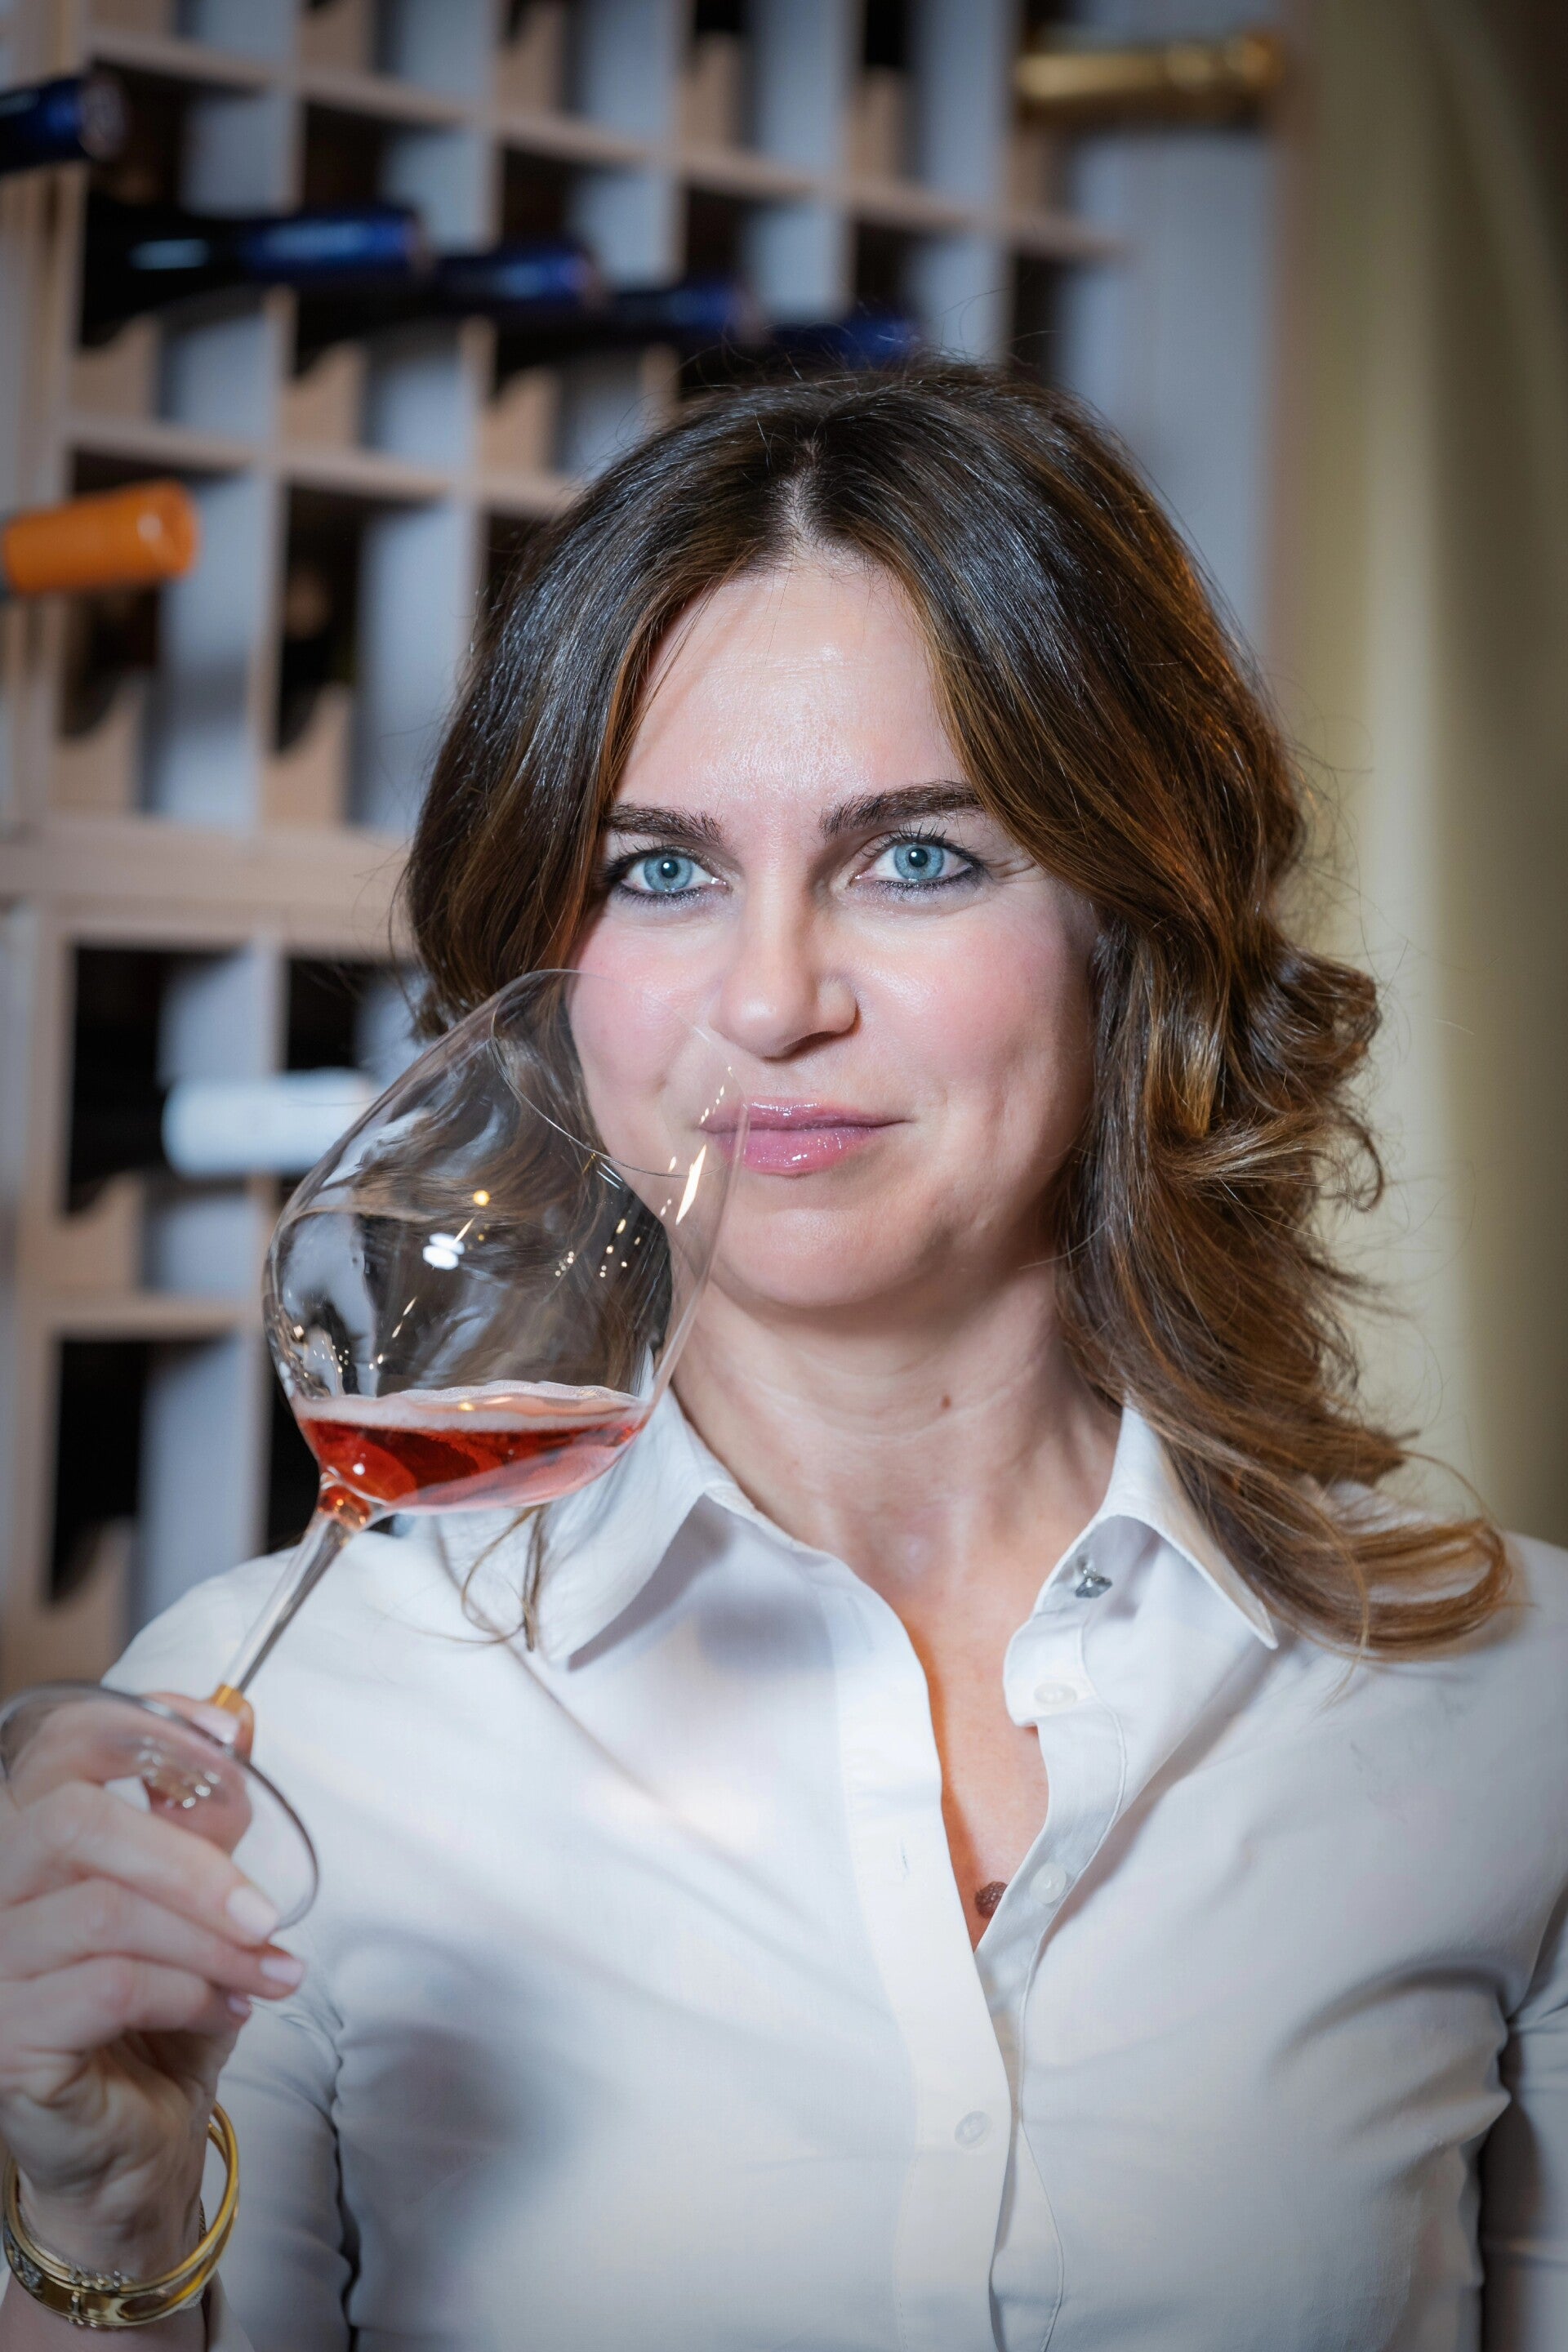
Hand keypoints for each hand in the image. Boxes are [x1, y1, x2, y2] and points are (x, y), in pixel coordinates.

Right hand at [0, 1693, 302, 2277]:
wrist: (136, 2145)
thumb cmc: (161, 2015)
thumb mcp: (196, 1906)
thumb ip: (202, 1825)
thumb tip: (237, 1740)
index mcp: (32, 1843)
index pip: (59, 1747)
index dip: (143, 1730)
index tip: (231, 1745)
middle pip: (72, 1822)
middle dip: (188, 1857)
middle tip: (265, 1909)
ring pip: (105, 1913)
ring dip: (211, 1941)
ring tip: (271, 1970)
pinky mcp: (6, 2039)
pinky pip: (110, 1988)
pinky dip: (190, 1991)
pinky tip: (230, 2007)